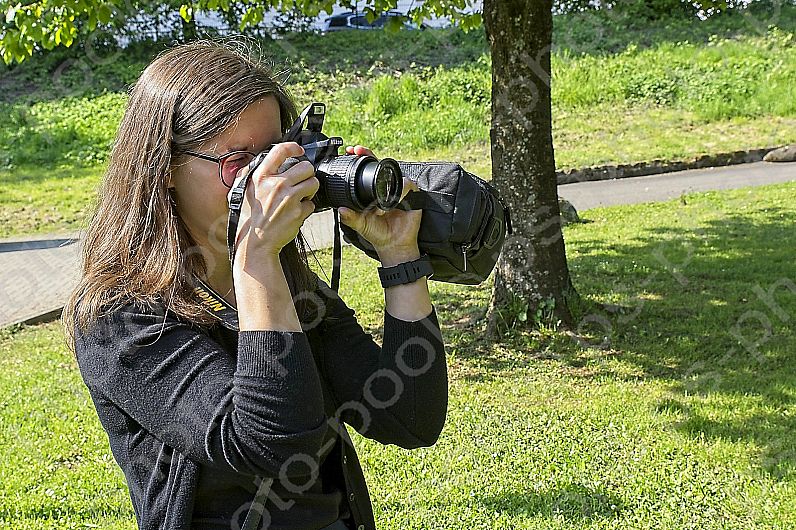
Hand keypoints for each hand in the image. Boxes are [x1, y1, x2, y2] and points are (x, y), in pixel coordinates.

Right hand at [231, 142, 318, 259]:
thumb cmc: (248, 218)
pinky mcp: (298, 212)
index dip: (294, 148)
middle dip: (307, 173)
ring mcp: (289, 198)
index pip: (281, 150)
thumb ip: (250, 173)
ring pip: (314, 183)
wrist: (255, 243)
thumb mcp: (241, 191)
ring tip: (301, 196)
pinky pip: (312, 204)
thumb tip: (259, 161)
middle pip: (306, 167)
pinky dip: (307, 208)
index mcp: (261, 177)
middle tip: (302, 181)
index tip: (299, 151)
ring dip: (310, 189)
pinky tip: (297, 212)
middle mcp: (276, 184)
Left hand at [338, 145, 421, 260]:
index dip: (361, 157)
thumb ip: (350, 218)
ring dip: (384, 185)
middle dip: (370, 155)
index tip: (350, 151)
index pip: (367, 168)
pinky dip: (398, 194)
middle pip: (380, 164)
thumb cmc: (377, 232)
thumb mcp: (360, 224)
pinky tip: (389, 206)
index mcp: (373, 189)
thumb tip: (340, 210)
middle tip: (359, 151)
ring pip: (394, 175)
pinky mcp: (413, 195)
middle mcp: (386, 187)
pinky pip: (407, 186)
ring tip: (376, 204)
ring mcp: (399, 190)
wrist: (393, 244)